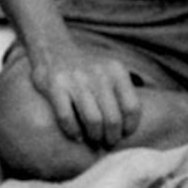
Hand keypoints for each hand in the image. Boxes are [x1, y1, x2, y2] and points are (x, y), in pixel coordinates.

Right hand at [28, 44, 142, 149]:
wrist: (53, 46)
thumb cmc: (87, 68)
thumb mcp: (110, 71)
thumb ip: (122, 91)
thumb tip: (134, 125)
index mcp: (116, 70)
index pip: (132, 108)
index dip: (129, 127)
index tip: (124, 134)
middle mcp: (98, 73)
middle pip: (113, 118)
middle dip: (112, 136)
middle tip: (108, 142)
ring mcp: (76, 78)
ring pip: (93, 120)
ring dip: (95, 136)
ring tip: (94, 139)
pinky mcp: (55, 85)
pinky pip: (67, 117)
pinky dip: (73, 131)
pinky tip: (76, 135)